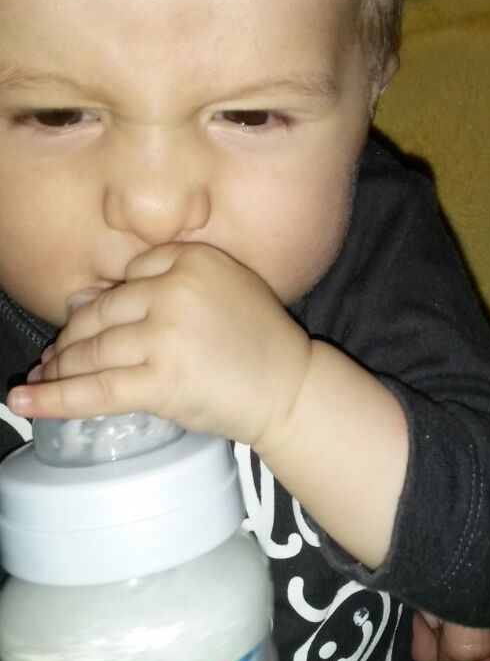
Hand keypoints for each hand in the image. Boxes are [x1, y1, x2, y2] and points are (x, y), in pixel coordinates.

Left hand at [9, 243, 311, 445]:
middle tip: (53, 359)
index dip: (99, 306)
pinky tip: (25, 400)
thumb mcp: (222, 289)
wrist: (291, 388)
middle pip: (100, 313)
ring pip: (92, 351)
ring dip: (60, 369)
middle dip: (70, 340)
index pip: (125, 277)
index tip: (83, 326)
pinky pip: (96, 390)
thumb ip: (166, 286)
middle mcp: (176, 289)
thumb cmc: (260, 345)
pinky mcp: (161, 378)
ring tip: (42, 380)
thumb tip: (86, 300)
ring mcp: (167, 334)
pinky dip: (54, 398)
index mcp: (193, 259)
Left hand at [410, 542, 489, 660]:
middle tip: (437, 643)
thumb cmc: (473, 540)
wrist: (429, 484)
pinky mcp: (464, 582)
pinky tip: (411, 611)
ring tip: (420, 619)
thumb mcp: (479, 603)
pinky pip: (451, 624)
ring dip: (442, 646)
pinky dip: (430, 627)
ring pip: (473, 648)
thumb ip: (470, 651)